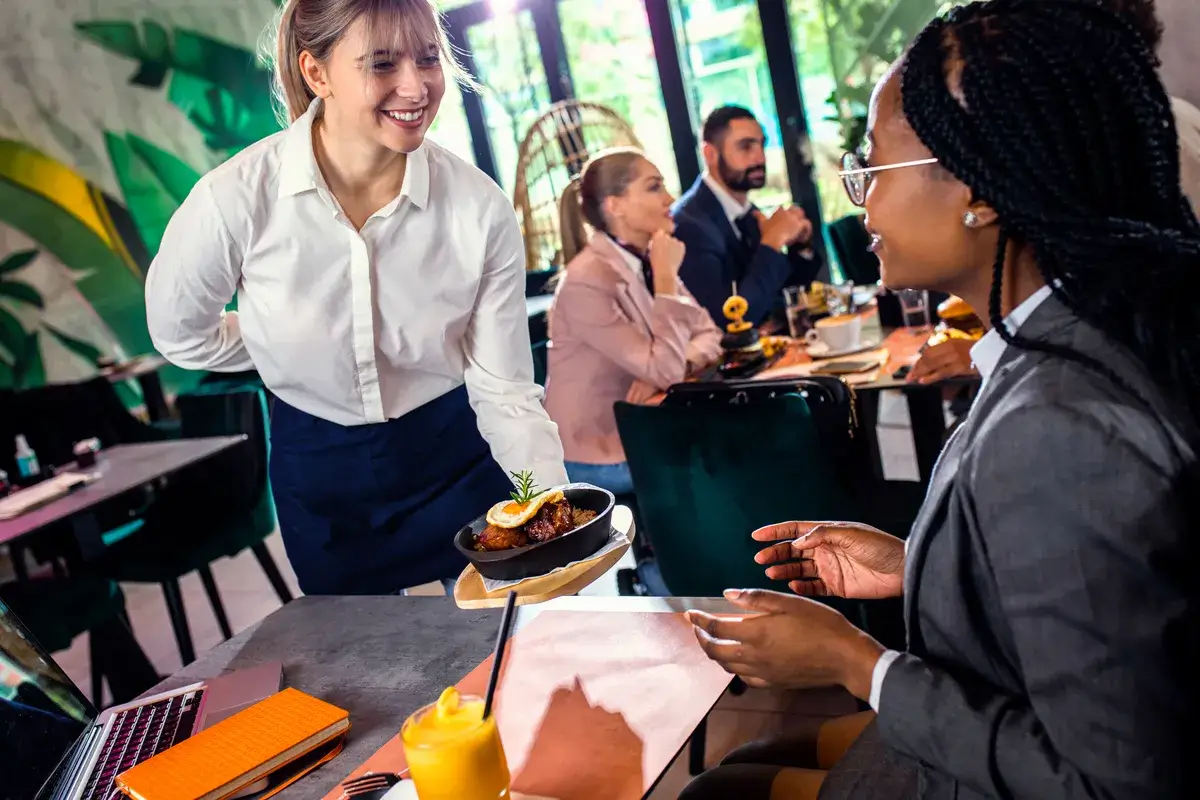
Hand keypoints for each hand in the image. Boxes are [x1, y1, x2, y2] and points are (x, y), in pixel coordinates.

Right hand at [648, 230, 684, 294]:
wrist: (665, 271)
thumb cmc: (655, 263)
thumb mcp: (651, 251)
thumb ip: (655, 244)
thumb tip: (658, 242)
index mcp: (657, 237)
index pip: (659, 232)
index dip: (659, 238)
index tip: (659, 244)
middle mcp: (666, 236)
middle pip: (667, 236)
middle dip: (666, 241)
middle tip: (665, 251)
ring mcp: (675, 240)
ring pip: (674, 241)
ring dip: (673, 245)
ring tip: (670, 255)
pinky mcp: (681, 245)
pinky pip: (680, 245)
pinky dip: (679, 249)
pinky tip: (675, 256)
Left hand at [687, 589, 883, 699]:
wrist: (845, 658)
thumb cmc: (821, 625)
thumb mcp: (789, 602)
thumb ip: (756, 598)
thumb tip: (727, 594)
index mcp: (756, 633)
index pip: (716, 628)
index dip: (699, 621)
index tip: (690, 613)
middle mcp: (754, 656)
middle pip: (715, 651)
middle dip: (701, 639)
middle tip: (697, 628)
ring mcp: (763, 673)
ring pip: (727, 666)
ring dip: (715, 653)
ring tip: (713, 641)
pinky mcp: (773, 683)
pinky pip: (744, 677)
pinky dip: (733, 667)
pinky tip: (738, 659)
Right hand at [752, 521, 904, 599]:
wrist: (902, 570)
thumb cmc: (880, 547)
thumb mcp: (851, 534)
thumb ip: (823, 535)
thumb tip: (798, 540)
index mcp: (828, 534)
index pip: (796, 530)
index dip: (776, 532)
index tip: (757, 536)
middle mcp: (826, 550)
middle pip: (793, 551)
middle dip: (775, 554)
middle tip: (760, 560)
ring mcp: (830, 569)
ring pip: (799, 569)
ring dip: (784, 570)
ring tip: (771, 574)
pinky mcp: (837, 586)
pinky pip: (813, 587)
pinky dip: (801, 587)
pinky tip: (792, 586)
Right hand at [759, 207, 811, 250]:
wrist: (773, 240)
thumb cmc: (767, 232)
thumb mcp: (762, 223)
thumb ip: (758, 216)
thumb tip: (753, 212)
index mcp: (779, 211)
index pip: (783, 207)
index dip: (785, 213)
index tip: (784, 219)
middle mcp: (788, 212)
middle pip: (795, 209)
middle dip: (796, 214)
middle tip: (796, 223)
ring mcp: (794, 218)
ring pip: (802, 214)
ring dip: (802, 221)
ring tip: (802, 229)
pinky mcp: (799, 225)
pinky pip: (806, 224)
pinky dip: (807, 230)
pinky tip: (804, 236)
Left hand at [908, 339, 976, 383]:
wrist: (996, 351)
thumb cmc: (979, 352)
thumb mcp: (962, 348)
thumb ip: (948, 353)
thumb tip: (933, 363)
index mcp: (950, 343)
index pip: (929, 352)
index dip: (920, 361)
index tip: (914, 368)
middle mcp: (951, 348)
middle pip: (928, 358)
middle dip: (917, 367)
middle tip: (909, 376)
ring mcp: (955, 357)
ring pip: (933, 365)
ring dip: (920, 373)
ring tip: (912, 379)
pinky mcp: (961, 367)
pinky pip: (943, 373)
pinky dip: (931, 377)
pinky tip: (923, 381)